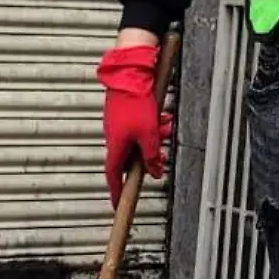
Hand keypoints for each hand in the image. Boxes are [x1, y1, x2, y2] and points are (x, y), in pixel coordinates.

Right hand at [99, 44, 167, 208]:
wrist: (131, 74)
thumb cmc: (135, 103)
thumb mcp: (149, 135)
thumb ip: (152, 156)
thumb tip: (155, 172)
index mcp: (116, 146)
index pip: (113, 176)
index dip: (116, 192)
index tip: (117, 204)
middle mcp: (114, 137)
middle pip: (131, 157)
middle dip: (148, 158)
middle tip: (160, 158)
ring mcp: (119, 125)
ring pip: (140, 140)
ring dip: (155, 137)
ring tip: (166, 127)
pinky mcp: (126, 114)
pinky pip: (141, 127)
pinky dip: (154, 125)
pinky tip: (164, 118)